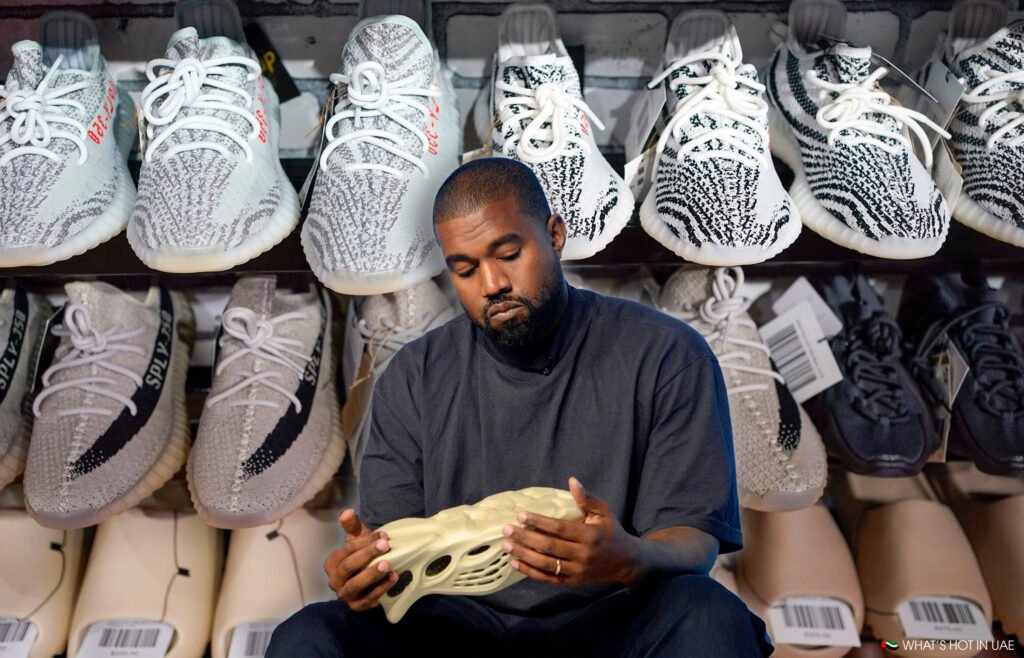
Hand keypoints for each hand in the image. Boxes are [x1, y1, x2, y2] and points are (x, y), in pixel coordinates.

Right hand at [323, 509, 398, 611]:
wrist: (370, 581)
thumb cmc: (362, 557)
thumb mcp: (358, 540)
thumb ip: (352, 525)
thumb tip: (346, 512)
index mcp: (331, 564)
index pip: (345, 550)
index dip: (363, 541)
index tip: (382, 535)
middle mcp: (334, 581)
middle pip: (348, 567)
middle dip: (367, 555)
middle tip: (385, 545)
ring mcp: (345, 596)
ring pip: (355, 585)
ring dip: (372, 574)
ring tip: (387, 564)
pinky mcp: (358, 606)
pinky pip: (369, 598)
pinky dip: (382, 588)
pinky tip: (394, 577)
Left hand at [501, 477, 640, 587]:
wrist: (625, 562)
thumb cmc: (611, 531)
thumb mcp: (604, 512)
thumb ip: (587, 498)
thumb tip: (572, 481)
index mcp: (590, 536)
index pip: (559, 528)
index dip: (539, 522)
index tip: (520, 515)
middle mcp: (583, 555)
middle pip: (548, 547)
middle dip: (525, 537)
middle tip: (506, 529)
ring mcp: (577, 571)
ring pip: (545, 564)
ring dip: (523, 555)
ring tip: (506, 545)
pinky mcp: (572, 581)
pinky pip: (548, 578)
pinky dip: (530, 572)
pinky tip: (515, 563)